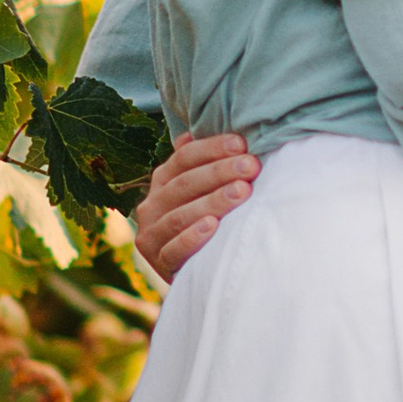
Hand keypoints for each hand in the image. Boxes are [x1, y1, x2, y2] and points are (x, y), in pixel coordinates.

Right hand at [133, 129, 258, 283]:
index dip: (212, 148)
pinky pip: (174, 249)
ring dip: (213, 201)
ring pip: (180, 215)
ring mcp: (152, 234)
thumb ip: (200, 164)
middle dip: (220, 172)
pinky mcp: (158, 262)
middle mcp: (151, 205)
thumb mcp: (202, 190)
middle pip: (184, 183)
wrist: (197, 269)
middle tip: (251, 166)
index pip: (184, 158)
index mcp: (162, 181)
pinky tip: (213, 226)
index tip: (242, 144)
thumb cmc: (205, 220)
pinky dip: (192, 237)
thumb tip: (190, 132)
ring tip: (242, 191)